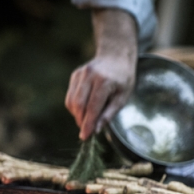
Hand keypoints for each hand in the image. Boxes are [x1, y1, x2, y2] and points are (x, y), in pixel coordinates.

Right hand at [65, 9, 137, 139]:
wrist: (116, 56)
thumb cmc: (123, 78)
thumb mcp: (122, 97)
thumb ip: (109, 113)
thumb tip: (97, 129)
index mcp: (104, 81)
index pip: (93, 107)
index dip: (88, 124)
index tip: (85, 137)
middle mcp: (89, 76)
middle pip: (79, 105)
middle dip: (81, 121)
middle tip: (87, 131)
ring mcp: (80, 74)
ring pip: (72, 101)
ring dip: (77, 115)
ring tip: (87, 120)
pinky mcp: (75, 75)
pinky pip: (70, 96)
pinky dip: (75, 107)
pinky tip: (85, 109)